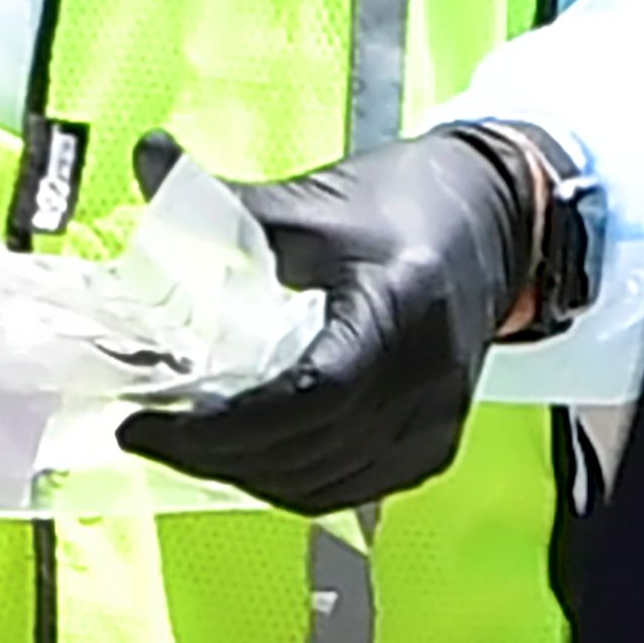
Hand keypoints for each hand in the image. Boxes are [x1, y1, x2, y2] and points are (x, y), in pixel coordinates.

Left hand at [113, 128, 536, 518]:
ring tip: (190, 445)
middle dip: (217, 455)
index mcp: (399, 308)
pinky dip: (294, 482)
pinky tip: (251, 456)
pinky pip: (354, 487)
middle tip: (152, 434)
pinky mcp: (438, 442)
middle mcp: (427, 377)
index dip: (224, 426)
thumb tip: (147, 156)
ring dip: (250, 475)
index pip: (309, 396)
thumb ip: (223, 198)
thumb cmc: (407, 203)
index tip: (150, 422)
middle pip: (310, 451)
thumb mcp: (313, 201)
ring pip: (327, 483)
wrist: (496, 217)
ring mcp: (438, 418)